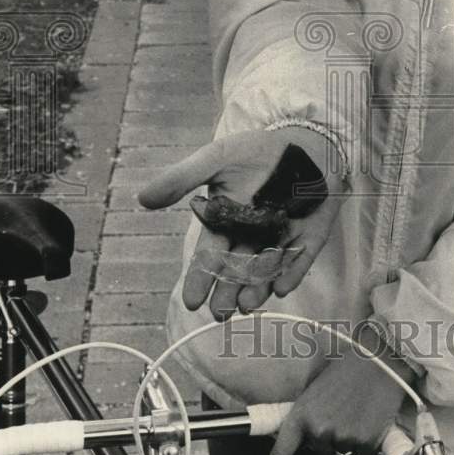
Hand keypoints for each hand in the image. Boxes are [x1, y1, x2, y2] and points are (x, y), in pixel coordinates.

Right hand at [138, 127, 345, 318]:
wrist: (304, 140)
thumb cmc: (257, 151)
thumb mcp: (216, 158)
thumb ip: (183, 178)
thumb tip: (142, 198)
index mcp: (226, 223)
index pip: (210, 255)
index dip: (200, 277)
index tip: (192, 300)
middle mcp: (252, 237)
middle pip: (237, 271)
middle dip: (227, 293)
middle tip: (219, 314)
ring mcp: (282, 239)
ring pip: (267, 270)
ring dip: (257, 288)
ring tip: (247, 305)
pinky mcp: (310, 238)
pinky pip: (301, 259)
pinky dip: (292, 273)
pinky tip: (282, 288)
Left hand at [262, 324, 413, 454]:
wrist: (378, 362)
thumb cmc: (346, 371)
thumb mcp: (315, 390)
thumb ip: (307, 415)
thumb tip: (304, 436)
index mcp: (301, 414)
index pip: (281, 451)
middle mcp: (318, 430)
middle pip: (320, 450)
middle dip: (328, 437)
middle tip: (340, 410)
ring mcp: (342, 438)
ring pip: (342, 451)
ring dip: (348, 437)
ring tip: (356, 410)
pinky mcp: (364, 443)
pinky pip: (361, 452)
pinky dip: (365, 440)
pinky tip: (368, 418)